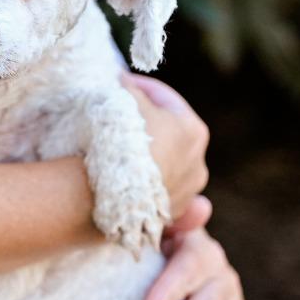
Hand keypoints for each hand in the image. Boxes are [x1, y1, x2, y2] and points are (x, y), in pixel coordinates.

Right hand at [121, 73, 208, 220]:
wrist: (101, 196)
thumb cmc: (119, 142)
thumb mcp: (124, 102)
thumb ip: (132, 89)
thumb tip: (127, 83)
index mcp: (193, 131)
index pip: (165, 98)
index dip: (140, 86)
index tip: (119, 81)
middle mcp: (197, 165)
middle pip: (170, 133)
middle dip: (147, 121)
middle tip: (119, 113)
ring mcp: (185, 195)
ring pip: (165, 165)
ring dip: (148, 155)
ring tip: (120, 149)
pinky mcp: (167, 217)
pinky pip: (157, 193)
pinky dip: (145, 184)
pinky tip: (127, 179)